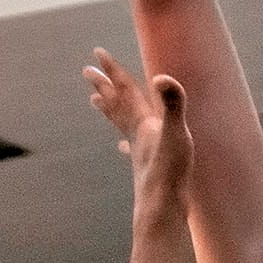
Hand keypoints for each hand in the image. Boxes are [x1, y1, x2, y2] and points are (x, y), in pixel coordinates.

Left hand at [84, 49, 192, 204]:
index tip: (97, 53)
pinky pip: (131, 146)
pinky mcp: (145, 166)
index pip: (124, 89)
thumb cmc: (169, 172)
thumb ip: (172, 103)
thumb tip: (161, 76)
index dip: (112, 70)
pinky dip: (125, 141)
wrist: (161, 209)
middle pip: (115, 104)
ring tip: (94, 100)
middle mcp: (136, 134)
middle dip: (103, 86)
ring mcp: (139, 151)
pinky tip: (122, 147)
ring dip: (108, 109)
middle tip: (86, 72)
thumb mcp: (176, 133)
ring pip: (120, 124)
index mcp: (142, 122)